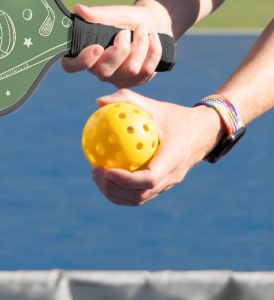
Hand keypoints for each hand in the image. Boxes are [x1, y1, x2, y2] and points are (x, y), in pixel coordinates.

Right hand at [62, 2, 171, 87]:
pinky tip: (153, 38)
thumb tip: (78, 9)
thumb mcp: (115, 13)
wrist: (153, 23)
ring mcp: (117, 78)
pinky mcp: (135, 81)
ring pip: (130, 70)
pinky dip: (153, 50)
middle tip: (125, 32)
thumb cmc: (128, 19)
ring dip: (140, 45)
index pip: (71, 66)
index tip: (97, 47)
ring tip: (142, 29)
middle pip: (104, 72)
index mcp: (86, 53)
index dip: (82, 61)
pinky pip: (146, 71)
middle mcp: (98, 69)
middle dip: (120, 50)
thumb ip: (98, 14)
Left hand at [90, 89, 224, 205]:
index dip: (126, 180)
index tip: (106, 170)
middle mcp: (172, 176)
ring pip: (139, 199)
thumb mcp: (154, 105)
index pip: (149, 178)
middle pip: (140, 195)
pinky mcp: (163, 186)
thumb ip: (127, 100)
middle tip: (95, 172)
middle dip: (114, 189)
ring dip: (115, 193)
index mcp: (173, 158)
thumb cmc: (175, 117)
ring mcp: (168, 184)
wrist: (203, 132)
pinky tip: (106, 175)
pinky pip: (140, 194)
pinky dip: (121, 191)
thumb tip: (98, 102)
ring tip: (96, 176)